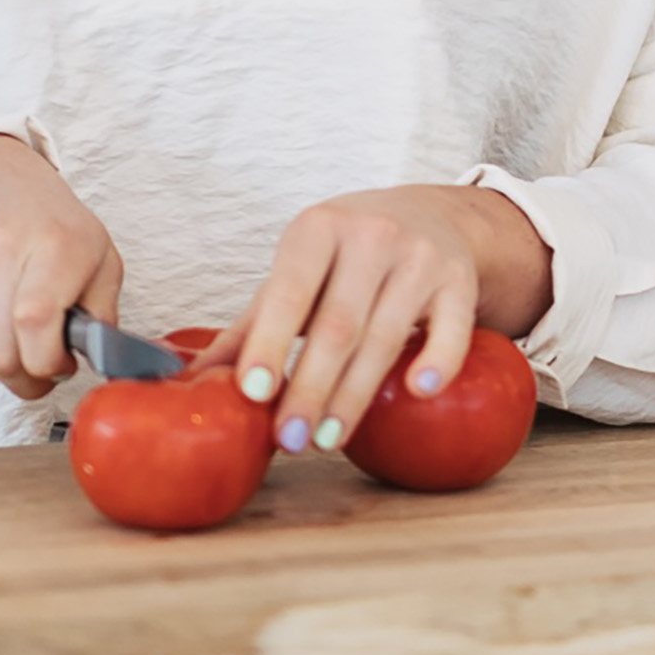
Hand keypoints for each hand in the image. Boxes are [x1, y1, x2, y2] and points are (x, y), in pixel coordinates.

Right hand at [0, 133, 121, 398]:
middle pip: (2, 354)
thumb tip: (102, 360)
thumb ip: (103, 311)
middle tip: (35, 366)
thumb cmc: (42, 216)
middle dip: (24, 378)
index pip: (37, 326)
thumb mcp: (96, 250)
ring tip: (9, 340)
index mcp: (52, 243)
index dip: (48, 363)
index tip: (59, 364)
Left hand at [199, 185, 550, 455]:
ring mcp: (420, 257)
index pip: (289, 289)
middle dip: (310, 388)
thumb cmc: (348, 251)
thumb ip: (254, 323)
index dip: (270, 342)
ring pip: (385, 336)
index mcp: (319, 228)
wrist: (430, 214)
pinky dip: (437, 361)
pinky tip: (416, 392)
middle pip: (337, 324)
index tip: (253, 392)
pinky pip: (452, 328)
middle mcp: (371, 235)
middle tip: (289, 439)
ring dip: (355, 395)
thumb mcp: (299, 269)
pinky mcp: (459, 281)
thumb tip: (196, 379)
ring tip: (328, 438)